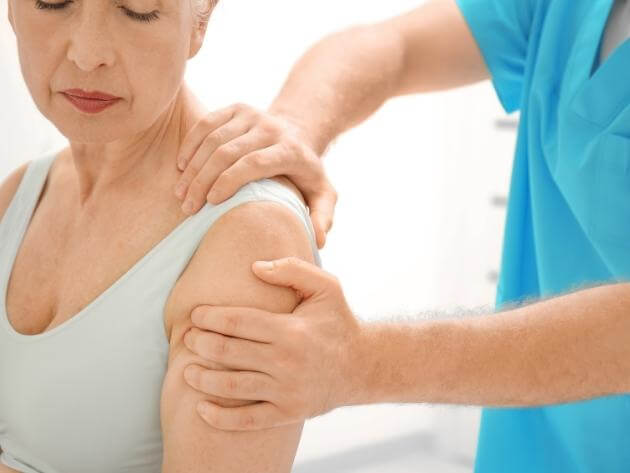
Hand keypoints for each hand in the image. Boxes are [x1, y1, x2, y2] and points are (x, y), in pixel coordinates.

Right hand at [174, 103, 336, 247]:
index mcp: (291, 150)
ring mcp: (252, 114)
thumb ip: (324, 217)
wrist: (299, 132)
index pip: (254, 163)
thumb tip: (318, 241)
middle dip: (203, 181)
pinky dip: (190, 145)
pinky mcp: (236, 108)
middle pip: (228, 152)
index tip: (211, 203)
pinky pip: (206, 124)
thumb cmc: (307, 173)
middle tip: (188, 208)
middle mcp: (271, 127)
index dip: (230, 181)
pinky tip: (181, 167)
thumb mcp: (324, 195)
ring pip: (213, 139)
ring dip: (193, 167)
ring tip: (181, 194)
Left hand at [182, 257, 365, 430]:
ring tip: (186, 370)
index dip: (210, 317)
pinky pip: (247, 420)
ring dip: (201, 380)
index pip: (239, 322)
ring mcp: (286, 390)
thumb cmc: (337, 322)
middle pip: (229, 353)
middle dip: (200, 344)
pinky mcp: (287, 412)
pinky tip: (201, 409)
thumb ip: (292, 270)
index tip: (195, 315)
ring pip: (232, 387)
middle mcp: (287, 362)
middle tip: (187, 338)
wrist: (361, 366)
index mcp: (291, 330)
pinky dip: (220, 418)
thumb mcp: (326, 286)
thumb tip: (254, 267)